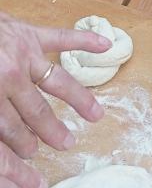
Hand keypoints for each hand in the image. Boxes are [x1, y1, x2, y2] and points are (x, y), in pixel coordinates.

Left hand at [0, 12, 111, 156]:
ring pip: (57, 82)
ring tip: (95, 115)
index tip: (30, 155)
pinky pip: (62, 38)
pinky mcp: (30, 32)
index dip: (21, 144)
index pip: (10, 127)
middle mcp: (12, 74)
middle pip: (36, 110)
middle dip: (52, 131)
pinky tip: (105, 47)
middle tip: (65, 144)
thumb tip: (1, 133)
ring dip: (79, 100)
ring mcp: (25, 52)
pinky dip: (85, 41)